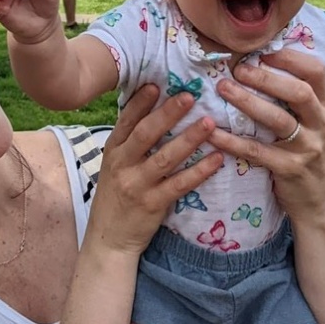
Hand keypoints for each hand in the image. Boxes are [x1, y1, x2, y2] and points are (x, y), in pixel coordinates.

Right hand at [86, 86, 222, 256]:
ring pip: (165, 158)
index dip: (141, 103)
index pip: (126, 122)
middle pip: (145, 134)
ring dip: (188, 139)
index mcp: (112, 152)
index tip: (156, 84)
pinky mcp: (152, 204)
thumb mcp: (114, 167)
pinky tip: (216, 159)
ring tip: (209, 123)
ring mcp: (137, 185)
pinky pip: (179, 184)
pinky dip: (199, 171)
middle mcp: (122, 166)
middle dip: (168, 114)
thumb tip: (150, 113)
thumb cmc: (116, 198)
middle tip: (189, 96)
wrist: (108, 239)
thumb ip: (129, 144)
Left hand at [209, 49, 324, 222]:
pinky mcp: (291, 170)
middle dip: (266, 78)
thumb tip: (256, 61)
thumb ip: (291, 97)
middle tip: (237, 69)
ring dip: (248, 102)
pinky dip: (233, 141)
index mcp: (323, 106)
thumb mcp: (308, 122)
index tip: (261, 51)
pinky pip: (259, 152)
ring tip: (223, 89)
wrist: (316, 200)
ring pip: (279, 120)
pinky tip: (213, 134)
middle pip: (299, 92)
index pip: (315, 72)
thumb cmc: (302, 151)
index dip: (290, 58)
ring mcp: (308, 148)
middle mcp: (320, 123)